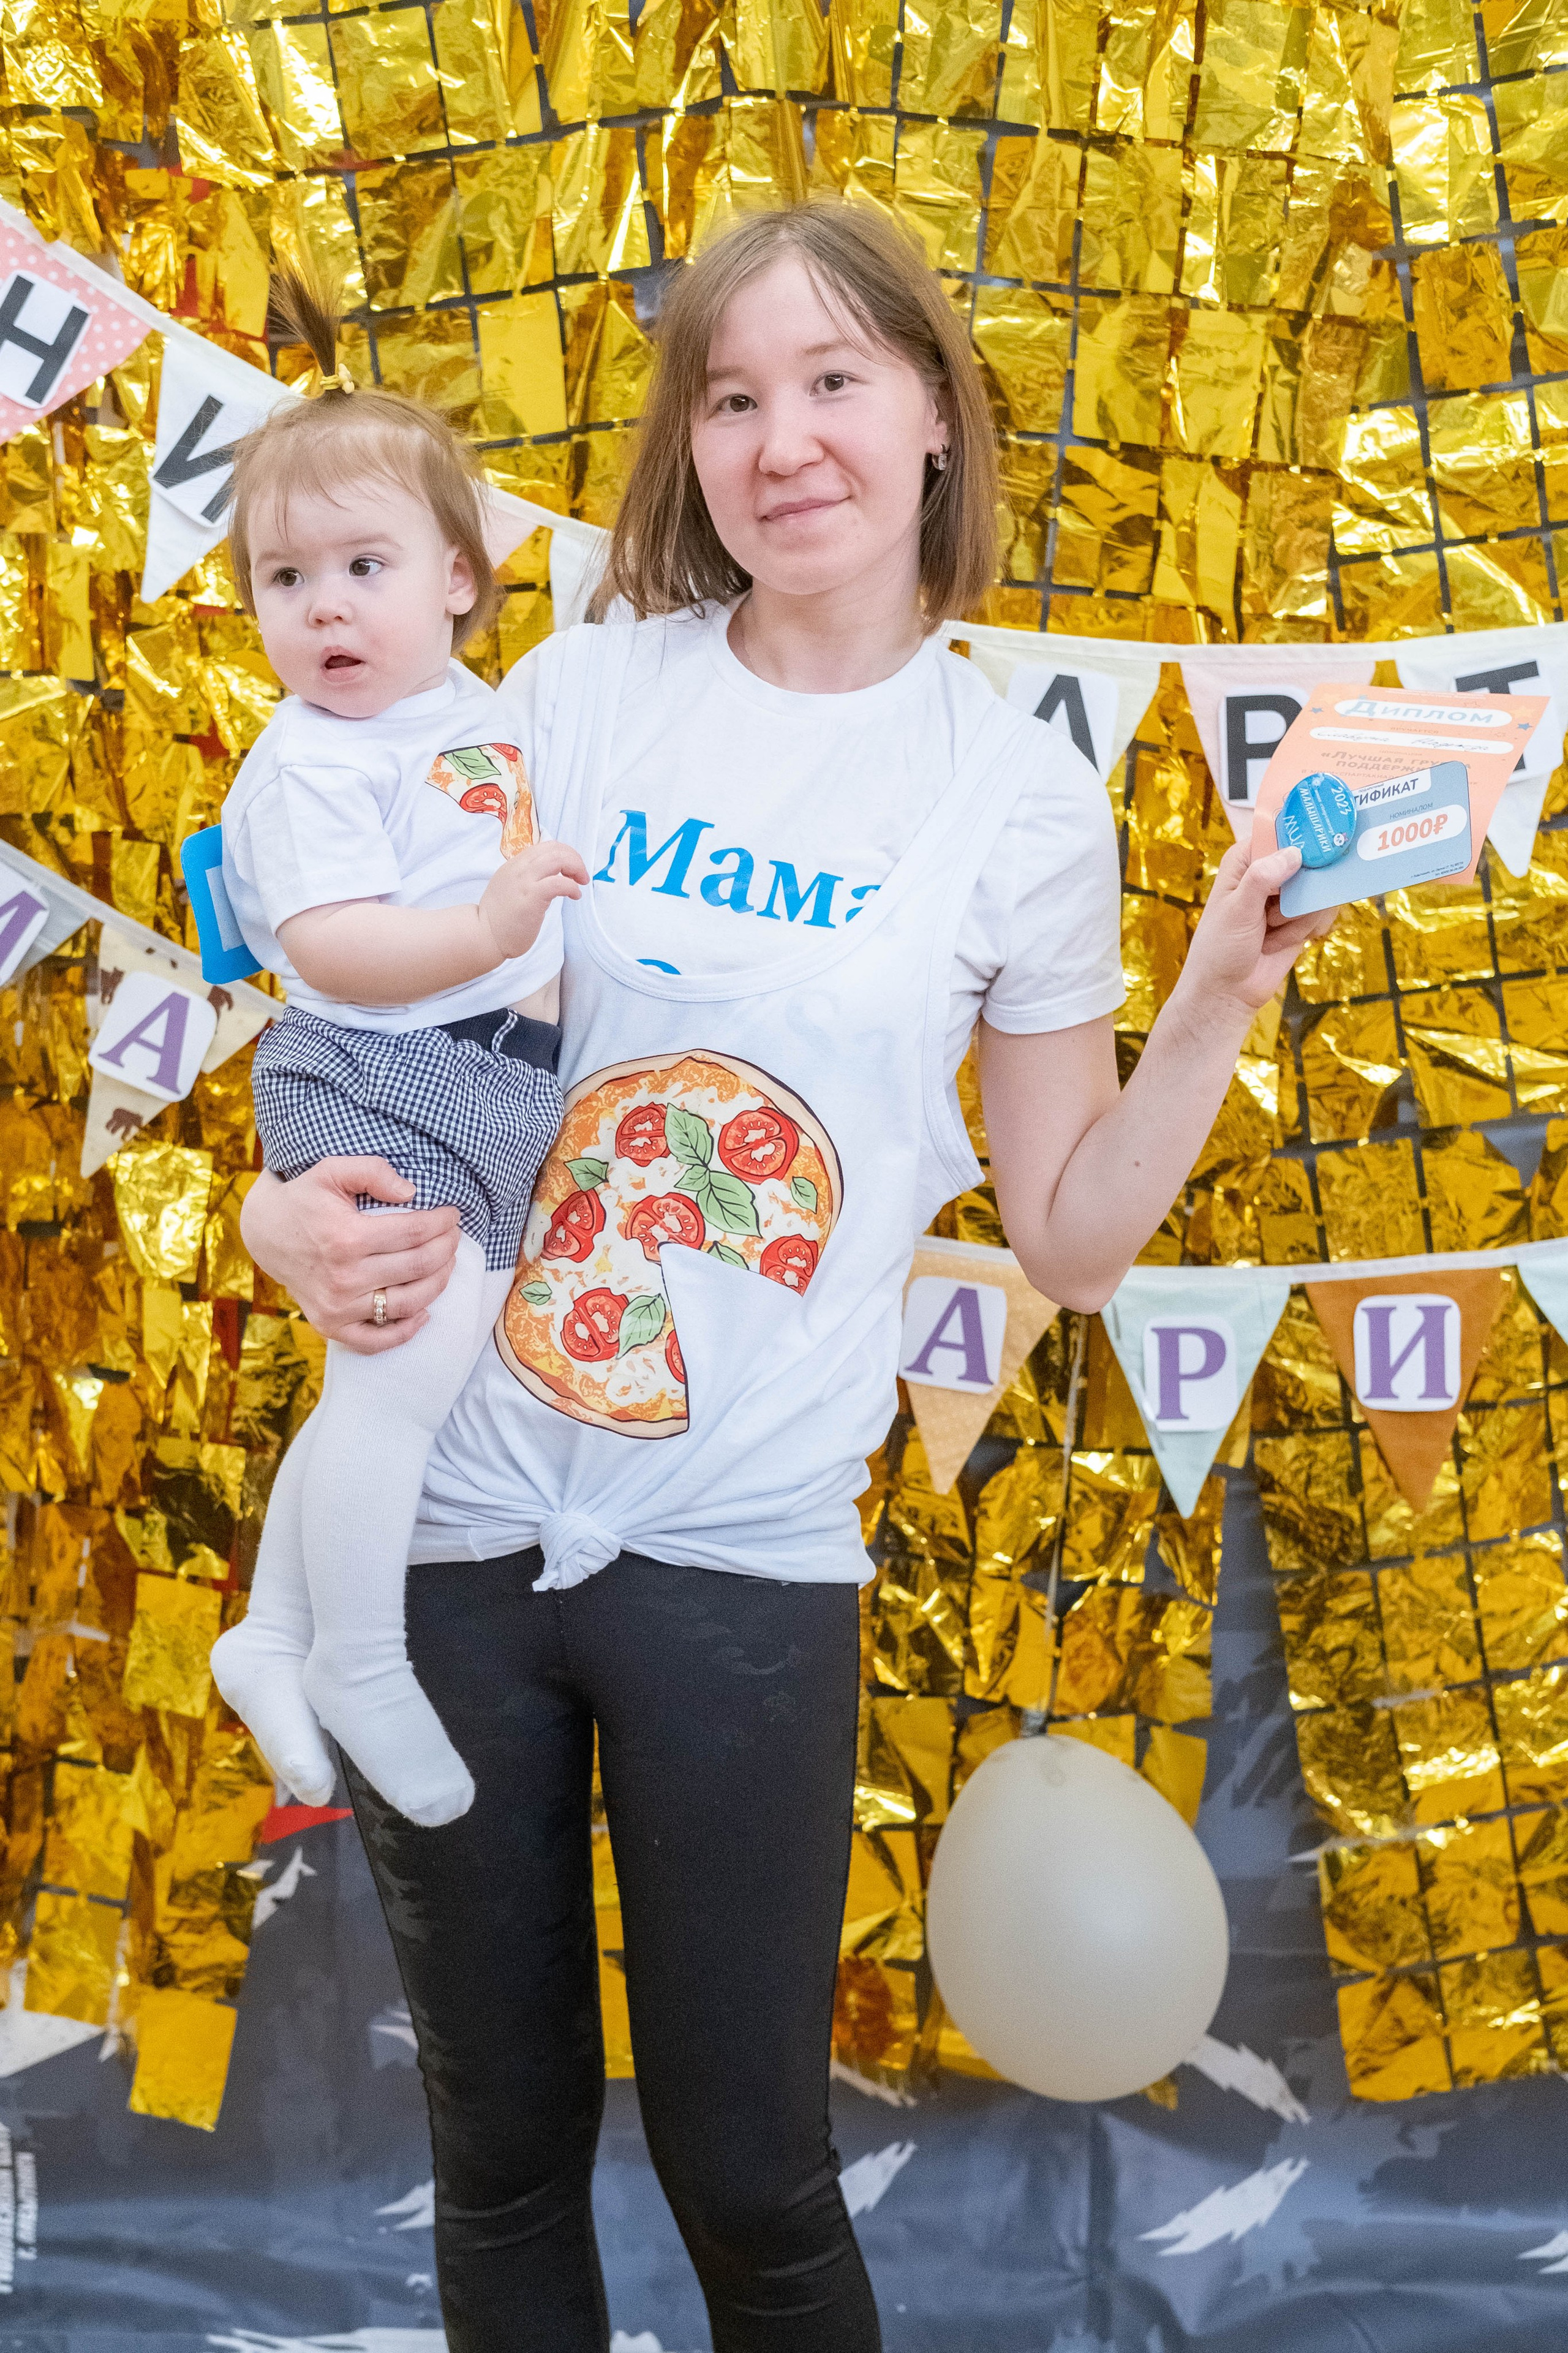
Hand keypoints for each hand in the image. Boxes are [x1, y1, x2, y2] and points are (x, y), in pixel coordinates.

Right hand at [240, 1158, 461, 1353]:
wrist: (266, 1233)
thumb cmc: (305, 1199)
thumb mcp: (331, 1170)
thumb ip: (372, 1171)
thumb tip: (412, 1192)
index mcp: (346, 1238)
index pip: (415, 1232)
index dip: (442, 1223)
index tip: (453, 1215)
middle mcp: (343, 1277)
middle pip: (418, 1267)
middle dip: (447, 1248)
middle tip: (454, 1236)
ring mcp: (337, 1306)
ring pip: (408, 1303)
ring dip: (439, 1283)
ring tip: (447, 1264)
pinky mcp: (331, 1325)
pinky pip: (377, 1340)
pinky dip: (406, 1331)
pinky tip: (425, 1311)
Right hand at [480, 840, 588, 962]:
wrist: (483, 936)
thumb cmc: (499, 919)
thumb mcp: (510, 888)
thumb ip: (526, 879)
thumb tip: (550, 876)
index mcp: (514, 865)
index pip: (545, 846)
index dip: (564, 853)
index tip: (572, 868)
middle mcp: (519, 868)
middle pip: (554, 849)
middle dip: (574, 858)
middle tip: (581, 875)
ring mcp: (524, 881)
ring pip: (557, 860)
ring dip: (576, 868)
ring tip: (581, 882)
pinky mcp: (531, 897)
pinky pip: (558, 883)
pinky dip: (572, 887)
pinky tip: (575, 896)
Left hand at [1174, 840, 1337, 1022]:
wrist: (1227, 992)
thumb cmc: (1220, 949)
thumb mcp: (1237, 909)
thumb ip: (1262, 878)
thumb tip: (1294, 853)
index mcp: (1246, 860)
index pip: (1280, 832)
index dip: (1301, 835)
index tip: (1319, 842)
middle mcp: (1268, 872)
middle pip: (1309, 858)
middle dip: (1305, 884)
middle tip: (1286, 904)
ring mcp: (1287, 895)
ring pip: (1319, 888)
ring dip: (1300, 915)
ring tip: (1271, 931)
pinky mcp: (1302, 917)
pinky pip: (1323, 911)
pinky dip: (1308, 928)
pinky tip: (1281, 942)